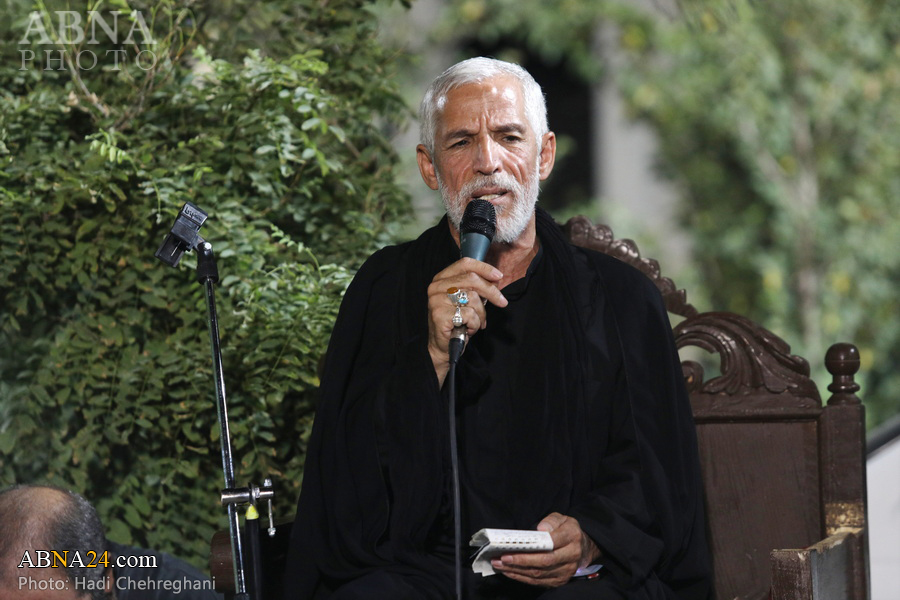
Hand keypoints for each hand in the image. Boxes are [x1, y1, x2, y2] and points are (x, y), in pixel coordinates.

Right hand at [426, 258, 506, 385]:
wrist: (443, 346)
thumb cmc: (457, 321)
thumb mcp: (466, 300)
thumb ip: (477, 287)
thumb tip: (496, 279)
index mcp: (442, 278)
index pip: (465, 264)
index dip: (484, 268)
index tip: (499, 277)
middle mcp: (436, 287)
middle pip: (472, 279)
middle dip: (491, 291)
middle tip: (502, 302)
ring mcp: (436, 300)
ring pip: (472, 298)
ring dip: (481, 314)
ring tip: (477, 322)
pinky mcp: (439, 314)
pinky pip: (469, 314)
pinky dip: (475, 324)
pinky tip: (469, 329)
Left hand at [490, 513, 601, 587]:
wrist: (582, 547)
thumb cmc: (567, 531)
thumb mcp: (562, 518)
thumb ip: (551, 521)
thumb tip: (541, 529)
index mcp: (572, 537)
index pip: (552, 542)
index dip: (533, 546)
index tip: (515, 547)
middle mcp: (571, 556)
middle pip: (544, 561)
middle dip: (520, 561)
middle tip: (502, 558)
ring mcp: (566, 571)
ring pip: (539, 574)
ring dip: (517, 571)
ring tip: (500, 565)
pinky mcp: (559, 580)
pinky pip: (538, 582)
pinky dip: (522, 578)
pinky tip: (510, 572)